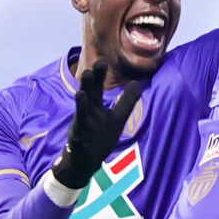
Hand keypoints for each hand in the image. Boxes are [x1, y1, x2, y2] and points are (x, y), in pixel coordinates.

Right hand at [51, 63, 141, 189]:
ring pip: (85, 101)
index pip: (98, 87)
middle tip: (99, 61)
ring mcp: (84, 119)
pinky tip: (80, 96)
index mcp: (96, 105)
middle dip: (95, 76)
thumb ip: (127, 100)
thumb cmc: (99, 136)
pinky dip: (81, 106)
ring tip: (86, 73)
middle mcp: (89, 109)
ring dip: (86, 87)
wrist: (84, 159)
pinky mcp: (80, 130)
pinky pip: (81, 117)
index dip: (100, 74)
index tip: (103, 59)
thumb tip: (138, 83)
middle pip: (92, 90)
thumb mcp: (118, 117)